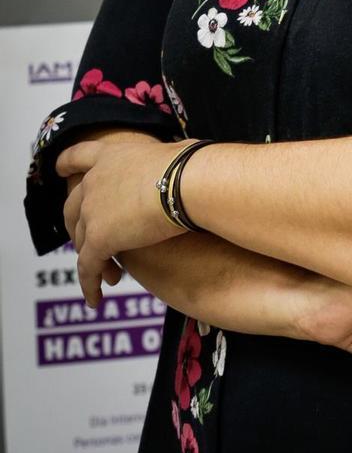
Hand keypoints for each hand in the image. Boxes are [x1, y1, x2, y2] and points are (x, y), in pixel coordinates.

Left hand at [57, 132, 188, 307]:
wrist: (187, 183)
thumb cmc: (192, 166)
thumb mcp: (175, 153)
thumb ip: (169, 158)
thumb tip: (187, 155)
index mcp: (111, 155)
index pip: (79, 156)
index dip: (67, 163)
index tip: (59, 169)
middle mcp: (94, 181)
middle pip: (73, 208)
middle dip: (78, 228)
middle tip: (93, 244)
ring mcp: (91, 210)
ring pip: (82, 243)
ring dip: (94, 261)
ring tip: (112, 277)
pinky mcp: (97, 238)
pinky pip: (87, 267)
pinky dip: (89, 284)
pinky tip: (95, 299)